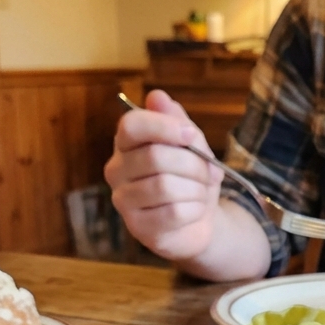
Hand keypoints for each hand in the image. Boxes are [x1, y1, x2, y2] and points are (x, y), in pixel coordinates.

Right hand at [104, 90, 223, 261]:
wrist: (199, 220)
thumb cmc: (191, 178)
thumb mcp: (192, 145)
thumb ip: (177, 121)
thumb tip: (157, 97)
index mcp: (126, 143)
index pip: (131, 125)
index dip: (164, 126)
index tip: (191, 134)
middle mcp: (116, 170)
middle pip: (155, 157)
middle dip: (193, 164)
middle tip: (209, 173)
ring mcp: (123, 201)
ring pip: (164, 187)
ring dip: (196, 189)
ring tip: (202, 192)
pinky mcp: (138, 227)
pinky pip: (172, 213)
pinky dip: (194, 210)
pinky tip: (196, 210)